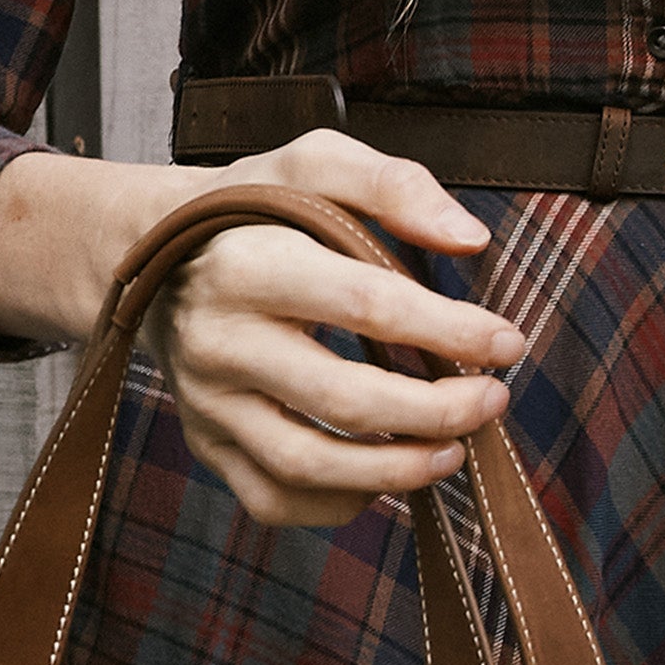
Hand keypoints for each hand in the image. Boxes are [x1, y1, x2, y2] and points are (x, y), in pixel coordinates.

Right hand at [0, 126, 526, 532]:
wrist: (156, 253)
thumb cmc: (256, 207)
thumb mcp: (315, 163)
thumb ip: (395, 186)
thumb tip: (470, 240)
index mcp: (246, 262)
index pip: (362, 305)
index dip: (446, 330)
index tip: (508, 342)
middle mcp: (217, 339)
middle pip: (340, 398)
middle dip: (435, 410)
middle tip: (494, 401)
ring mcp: (207, 401)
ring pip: (306, 463)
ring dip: (397, 469)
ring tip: (455, 451)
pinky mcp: (206, 443)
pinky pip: (275, 498)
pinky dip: (341, 502)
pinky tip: (388, 475)